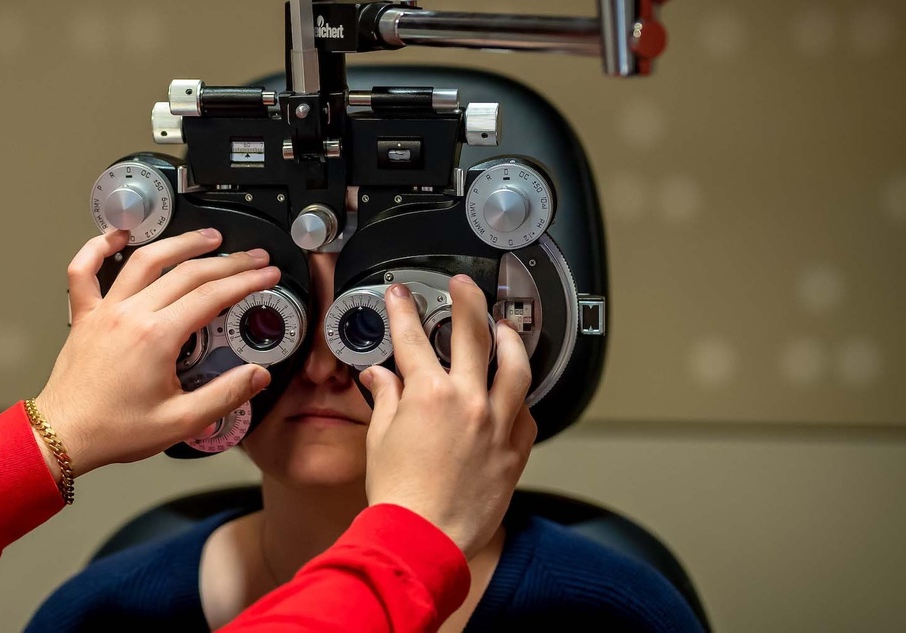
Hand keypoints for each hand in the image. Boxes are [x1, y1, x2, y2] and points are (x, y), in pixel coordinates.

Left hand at [35, 228, 280, 474]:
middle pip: (186, 272)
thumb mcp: (181, 422)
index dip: (245, 281)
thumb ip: (224, 395)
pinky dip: (98, 247)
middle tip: (251, 256)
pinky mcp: (84, 316)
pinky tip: (116, 235)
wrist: (64, 436)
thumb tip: (258, 375)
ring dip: (179, 243)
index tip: (266, 275)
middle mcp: (131, 315)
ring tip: (206, 237)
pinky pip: (84, 271)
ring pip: (144, 260)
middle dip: (226, 261)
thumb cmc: (115, 430)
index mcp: (157, 337)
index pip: (211, 295)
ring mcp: (105, 311)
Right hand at [359, 274, 536, 558]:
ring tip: (504, 327)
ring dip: (510, 340)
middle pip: (474, 334)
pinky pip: (526, 412)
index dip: (404, 309)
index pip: (413, 337)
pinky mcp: (515, 451)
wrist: (422, 538)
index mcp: (429, 395)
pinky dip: (519, 397)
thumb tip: (381, 377)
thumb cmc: (399, 496)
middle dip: (466, 301)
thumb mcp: (380, 439)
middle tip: (464, 286)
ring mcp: (497, 425)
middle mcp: (469, 403)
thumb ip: (386, 399)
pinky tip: (513, 392)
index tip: (400, 294)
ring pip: (515, 368)